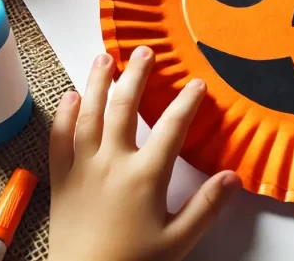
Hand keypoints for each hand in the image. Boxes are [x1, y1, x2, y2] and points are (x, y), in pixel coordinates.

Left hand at [48, 49, 240, 260]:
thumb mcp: (178, 241)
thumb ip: (206, 207)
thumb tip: (233, 177)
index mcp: (145, 176)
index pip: (171, 128)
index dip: (186, 102)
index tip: (196, 83)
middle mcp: (112, 163)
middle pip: (124, 108)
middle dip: (136, 76)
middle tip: (144, 51)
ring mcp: (83, 168)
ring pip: (88, 114)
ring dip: (97, 82)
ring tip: (104, 58)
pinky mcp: (61, 180)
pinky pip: (59, 139)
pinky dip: (64, 114)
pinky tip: (70, 97)